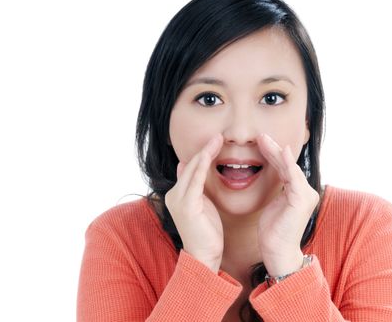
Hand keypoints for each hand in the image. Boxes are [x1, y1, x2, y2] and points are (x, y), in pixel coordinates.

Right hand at [165, 134, 223, 271]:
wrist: (204, 256)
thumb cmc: (206, 232)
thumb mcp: (202, 205)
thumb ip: (197, 187)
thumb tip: (189, 167)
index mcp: (178, 194)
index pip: (190, 168)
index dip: (201, 154)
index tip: (214, 141)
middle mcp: (174, 194)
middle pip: (190, 165)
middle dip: (204, 149)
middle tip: (217, 135)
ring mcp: (178, 199)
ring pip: (192, 169)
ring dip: (205, 152)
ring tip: (217, 139)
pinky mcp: (186, 205)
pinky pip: (196, 180)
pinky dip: (203, 165)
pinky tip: (210, 154)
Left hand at [256, 133, 319, 276]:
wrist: (277, 252)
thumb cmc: (273, 231)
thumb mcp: (272, 204)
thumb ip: (276, 190)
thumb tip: (270, 176)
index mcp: (298, 192)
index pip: (284, 168)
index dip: (272, 154)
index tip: (260, 142)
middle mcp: (306, 191)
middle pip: (287, 165)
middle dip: (273, 149)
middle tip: (261, 135)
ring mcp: (306, 195)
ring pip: (290, 168)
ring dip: (277, 152)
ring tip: (264, 139)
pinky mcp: (301, 200)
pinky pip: (294, 177)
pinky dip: (288, 163)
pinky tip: (281, 151)